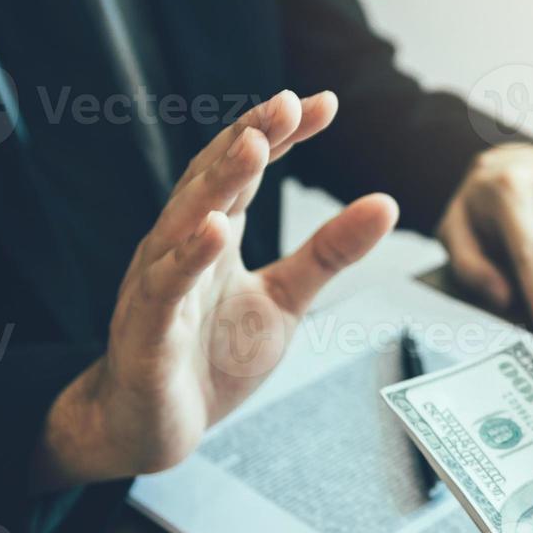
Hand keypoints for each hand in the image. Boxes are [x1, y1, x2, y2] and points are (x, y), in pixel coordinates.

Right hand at [31, 90, 397, 490]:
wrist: (151, 428)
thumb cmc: (209, 359)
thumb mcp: (283, 299)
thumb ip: (328, 253)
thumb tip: (386, 202)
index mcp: (212, 235)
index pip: (245, 171)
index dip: (281, 135)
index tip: (324, 104)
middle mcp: (178, 247)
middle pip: (212, 180)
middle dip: (249, 138)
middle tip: (287, 104)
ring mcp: (157, 286)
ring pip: (182, 221)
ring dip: (218, 181)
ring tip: (254, 145)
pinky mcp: (145, 332)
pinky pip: (165, 288)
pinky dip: (188, 258)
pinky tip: (215, 230)